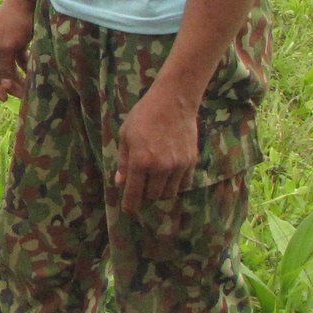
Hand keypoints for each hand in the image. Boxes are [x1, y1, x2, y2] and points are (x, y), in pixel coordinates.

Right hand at [0, 0, 34, 99]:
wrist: (26, 2)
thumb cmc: (14, 23)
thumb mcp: (9, 47)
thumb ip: (5, 67)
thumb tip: (3, 86)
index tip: (5, 99)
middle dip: (10, 85)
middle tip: (23, 96)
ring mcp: (3, 47)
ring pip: (9, 69)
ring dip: (19, 78)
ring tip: (30, 88)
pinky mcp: (15, 44)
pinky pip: (18, 61)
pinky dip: (24, 68)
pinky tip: (33, 74)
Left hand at [114, 87, 199, 213]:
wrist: (174, 101)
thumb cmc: (144, 116)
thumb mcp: (125, 136)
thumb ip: (124, 162)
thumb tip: (120, 183)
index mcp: (141, 162)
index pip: (134, 194)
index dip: (130, 205)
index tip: (128, 211)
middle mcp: (161, 167)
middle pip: (153, 196)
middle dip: (145, 195)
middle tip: (141, 187)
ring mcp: (178, 165)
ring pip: (169, 193)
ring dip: (160, 191)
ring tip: (154, 181)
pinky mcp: (191, 161)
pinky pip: (184, 184)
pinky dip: (176, 184)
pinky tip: (169, 176)